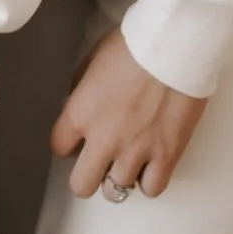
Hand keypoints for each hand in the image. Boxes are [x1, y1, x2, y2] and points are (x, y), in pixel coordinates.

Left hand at [50, 26, 205, 199]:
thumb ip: (80, 89)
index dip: (68, 144)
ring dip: (120, 174)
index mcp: (81, 112)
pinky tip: (151, 162)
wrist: (174, 44)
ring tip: (129, 157)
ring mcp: (136, 151)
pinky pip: (152, 189)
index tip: (77, 140)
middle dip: (88, 174)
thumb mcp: (93, 58)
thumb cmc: (135, 43)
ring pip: (117, 191)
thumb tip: (76, 105)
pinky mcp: (167, 155)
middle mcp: (104, 138)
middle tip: (99, 160)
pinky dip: (150, 179)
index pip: (58, 147)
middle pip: (82, 185)